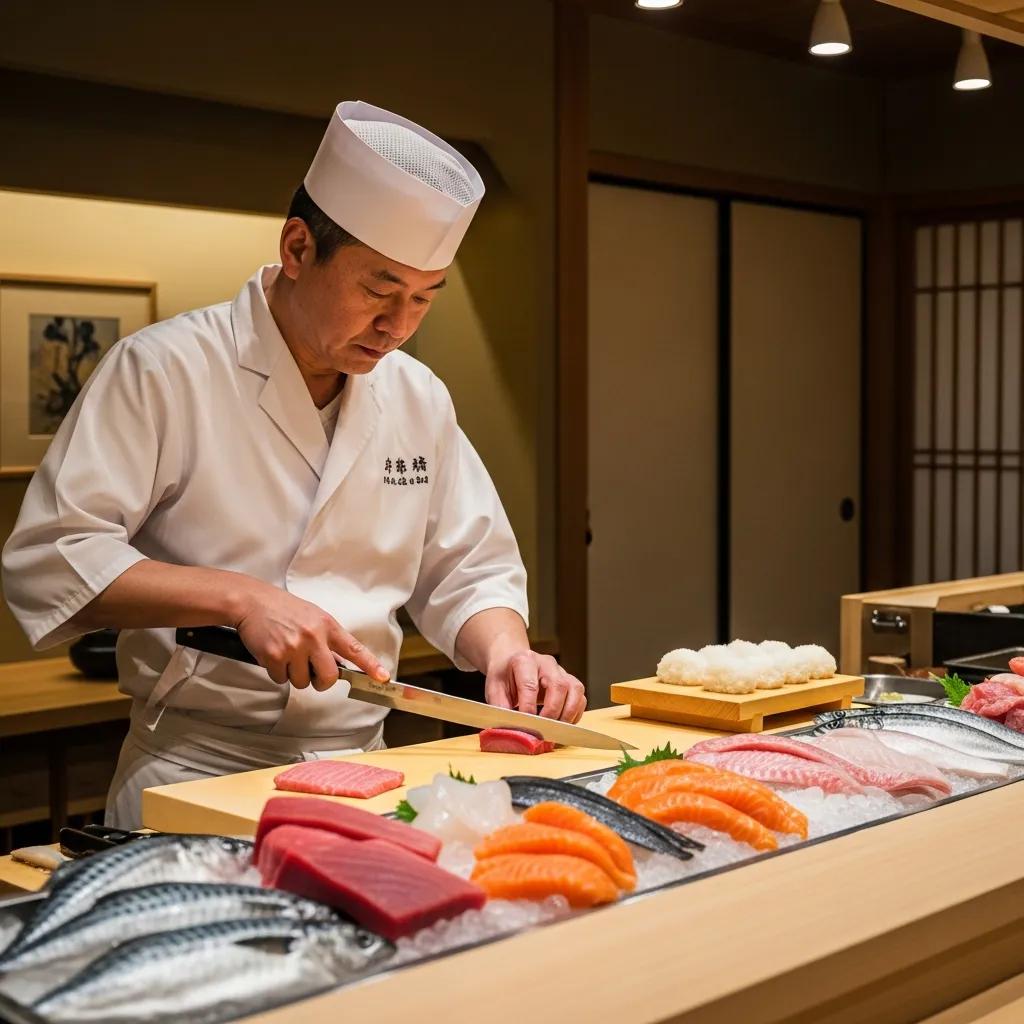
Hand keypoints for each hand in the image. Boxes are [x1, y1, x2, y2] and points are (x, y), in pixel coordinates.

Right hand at [236, 583, 387, 690]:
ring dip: (294, 675)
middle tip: (311, 673)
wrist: (251, 601)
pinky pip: (281, 679)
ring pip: (302, 682)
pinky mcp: (275, 656)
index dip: (370, 665)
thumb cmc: (282, 609)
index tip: (383, 677)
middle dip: (320, 682)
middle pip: (328, 677)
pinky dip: (276, 672)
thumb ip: (327, 639)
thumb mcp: (313, 617)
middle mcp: (314, 636)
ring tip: (286, 654)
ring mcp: (294, 647)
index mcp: (327, 625)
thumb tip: (337, 665)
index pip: (354, 648)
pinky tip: (272, 654)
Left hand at [484, 650, 586, 722]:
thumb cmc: (504, 676)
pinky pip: (581, 699)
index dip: (528, 707)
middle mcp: (546, 663)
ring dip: (567, 714)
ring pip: (575, 690)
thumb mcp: (494, 688)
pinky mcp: (571, 682)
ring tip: (554, 730)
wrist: (512, 662)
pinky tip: (561, 724)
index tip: (525, 725)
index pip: (530, 685)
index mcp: (524, 661)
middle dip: (551, 712)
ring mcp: (562, 672)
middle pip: (558, 686)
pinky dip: (574, 715)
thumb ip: (501, 707)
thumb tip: (510, 730)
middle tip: (542, 730)